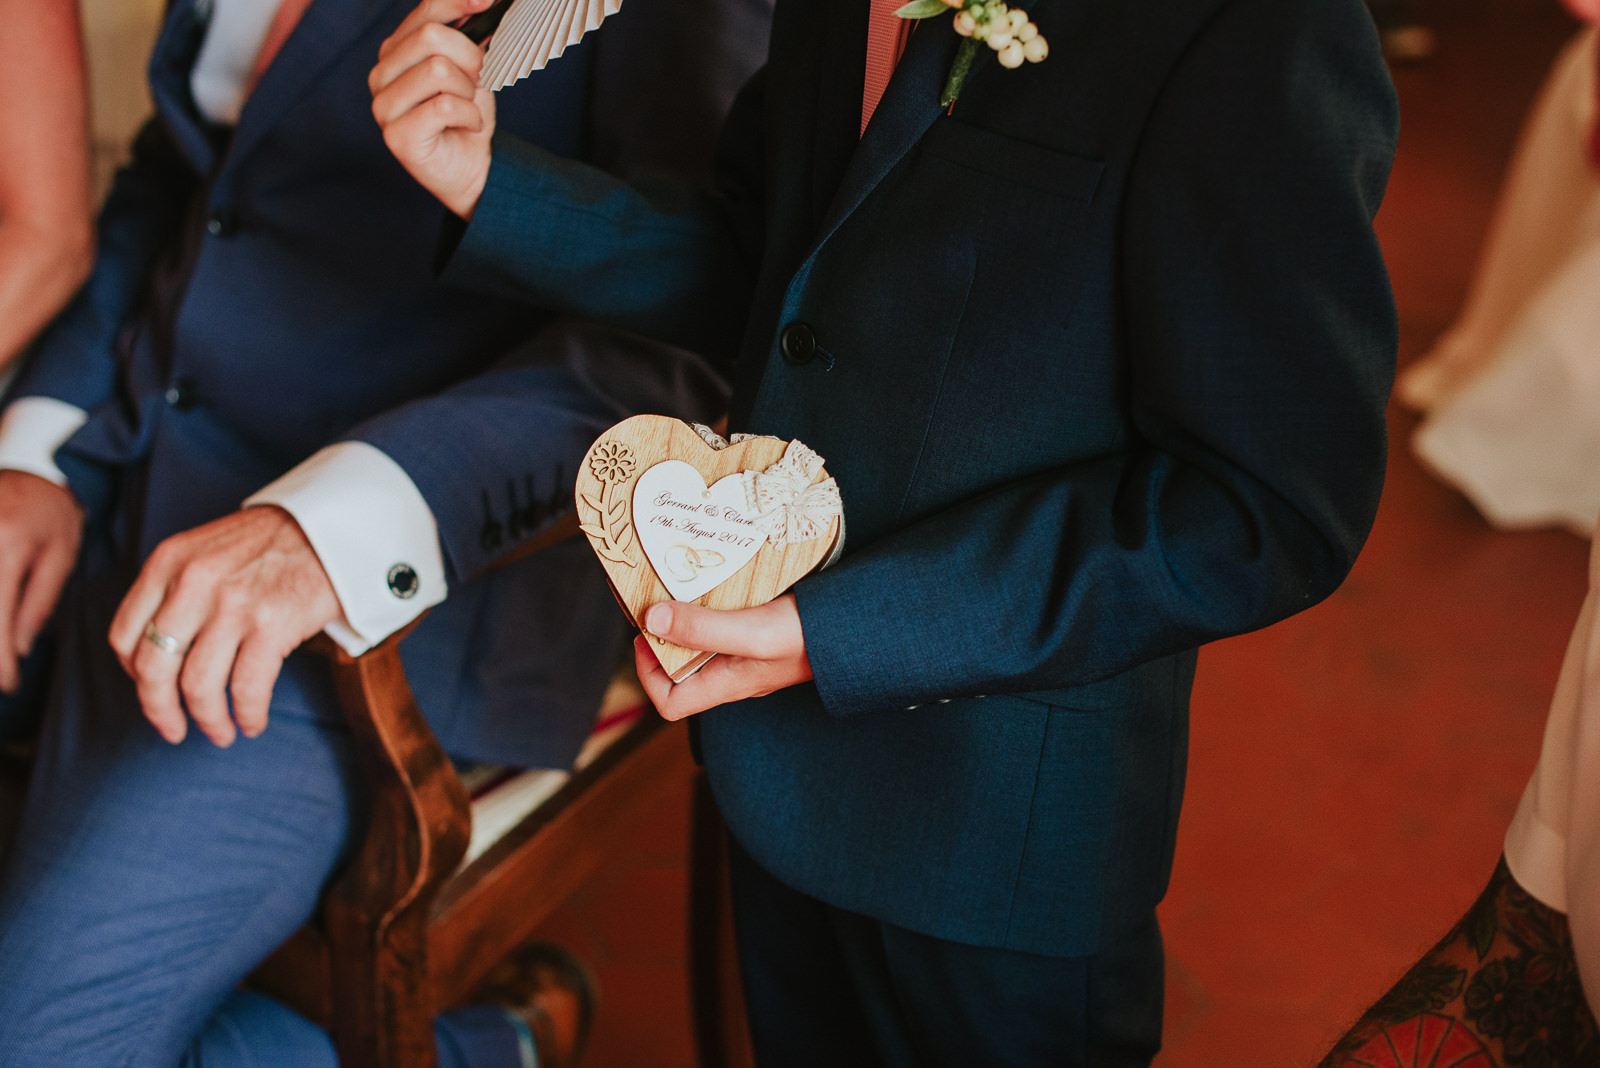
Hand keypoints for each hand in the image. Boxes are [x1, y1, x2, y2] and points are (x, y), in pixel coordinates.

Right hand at [0, 470, 82, 692]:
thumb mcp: (59, 554)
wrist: (25, 465)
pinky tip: (0, 631)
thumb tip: (17, 650)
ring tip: (2, 664)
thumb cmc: (48, 511)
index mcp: (5, 546)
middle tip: (1, 681)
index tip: (9, 685)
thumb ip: (38, 602)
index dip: (0, 661)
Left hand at [108, 507, 341, 746]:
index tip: (154, 691)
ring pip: (198, 686)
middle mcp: (193, 583)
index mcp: (168, 563)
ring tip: (221, 733)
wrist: (329, 528)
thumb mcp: (204, 550)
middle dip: (160, 711)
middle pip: (154, 669)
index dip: (134, 676)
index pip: (124, 636)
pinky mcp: (272, 625)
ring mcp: (233, 605)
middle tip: (174, 731)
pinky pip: (247, 689)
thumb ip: (175, 590)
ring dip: (208, 721)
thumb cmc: (270, 544)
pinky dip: (248, 715)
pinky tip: (253, 722)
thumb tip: (158, 655)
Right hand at [369, 0, 496, 218]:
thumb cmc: (467, 117)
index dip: (457, 2)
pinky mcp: (396, 135)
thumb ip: (466, 37)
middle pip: (431, 37)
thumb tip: (481, 3)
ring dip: (469, 92)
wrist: (474, 168)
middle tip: (479, 82)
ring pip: (439, 70)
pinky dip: (469, 116)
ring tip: (468, 109)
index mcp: (396, 51)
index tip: (488, 2)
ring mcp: (384, 106)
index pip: (424, 12)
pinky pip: (444, 106)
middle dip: (470, 58)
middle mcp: (381, 74)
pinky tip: (468, 126)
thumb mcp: (470, 70)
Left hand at [634, 595, 812, 720]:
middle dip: (662, 637)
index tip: (647, 634)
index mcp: (726, 685)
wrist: (856, 626)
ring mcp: (746, 654)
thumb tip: (652, 620)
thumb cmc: (809, 638)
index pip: (671, 704)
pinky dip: (709, 605)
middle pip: (679, 670)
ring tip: (677, 585)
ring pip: (700, 644)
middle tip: (656, 597)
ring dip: (684, 617)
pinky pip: (722, 625)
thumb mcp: (753, 634)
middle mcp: (732, 673)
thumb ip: (704, 629)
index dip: (648, 674)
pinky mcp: (759, 632)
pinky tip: (712, 580)